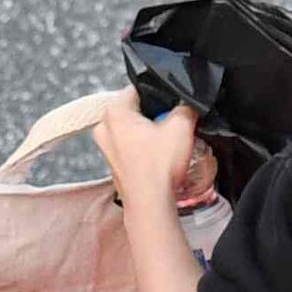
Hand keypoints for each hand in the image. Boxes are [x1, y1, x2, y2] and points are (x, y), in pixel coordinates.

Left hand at [91, 89, 212, 210]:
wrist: (150, 204)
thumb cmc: (159, 167)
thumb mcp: (182, 125)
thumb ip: (186, 105)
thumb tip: (187, 104)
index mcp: (114, 112)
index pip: (139, 87)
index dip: (160, 92)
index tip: (172, 102)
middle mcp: (104, 128)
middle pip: (135, 108)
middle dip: (154, 113)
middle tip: (171, 123)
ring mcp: (106, 148)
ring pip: (133, 128)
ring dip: (150, 131)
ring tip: (167, 141)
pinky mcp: (113, 164)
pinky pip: (131, 146)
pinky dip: (144, 147)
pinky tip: (158, 156)